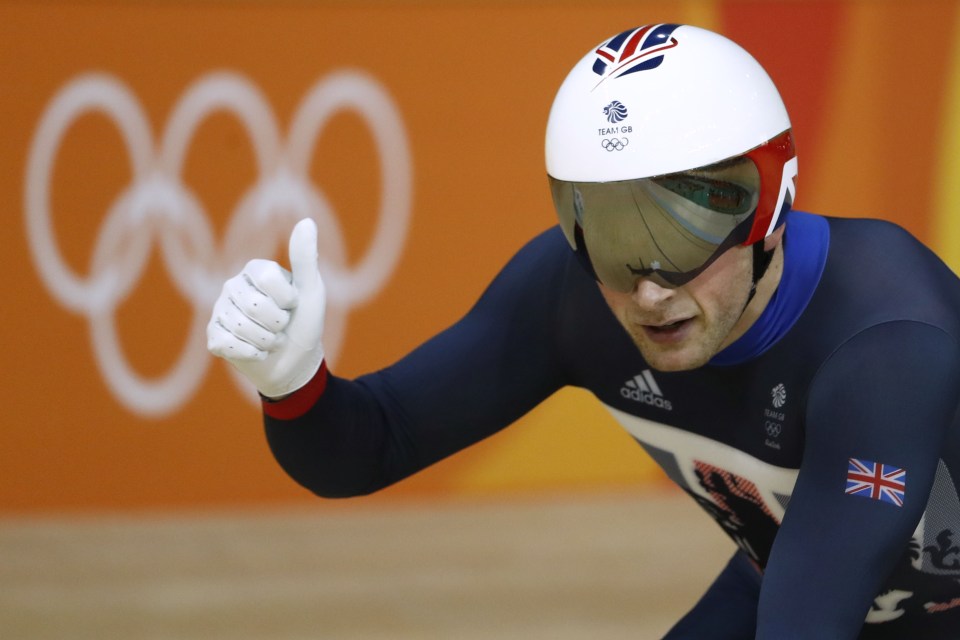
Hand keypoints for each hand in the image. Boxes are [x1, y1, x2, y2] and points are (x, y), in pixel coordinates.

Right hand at [207, 218, 325, 398]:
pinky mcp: (214, 336)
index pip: (268, 279)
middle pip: (255, 306)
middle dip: (278, 324)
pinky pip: (228, 343)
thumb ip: (305, 258)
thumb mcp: (311, 291)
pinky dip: (251, 353)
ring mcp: (220, 311)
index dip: (287, 299)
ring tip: (271, 340)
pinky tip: (257, 352)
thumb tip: (307, 221)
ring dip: (267, 341)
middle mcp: (233, 286)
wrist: (295, 363)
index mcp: (255, 269)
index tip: (293, 304)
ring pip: (241, 327)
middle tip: (282, 327)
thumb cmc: (304, 322)